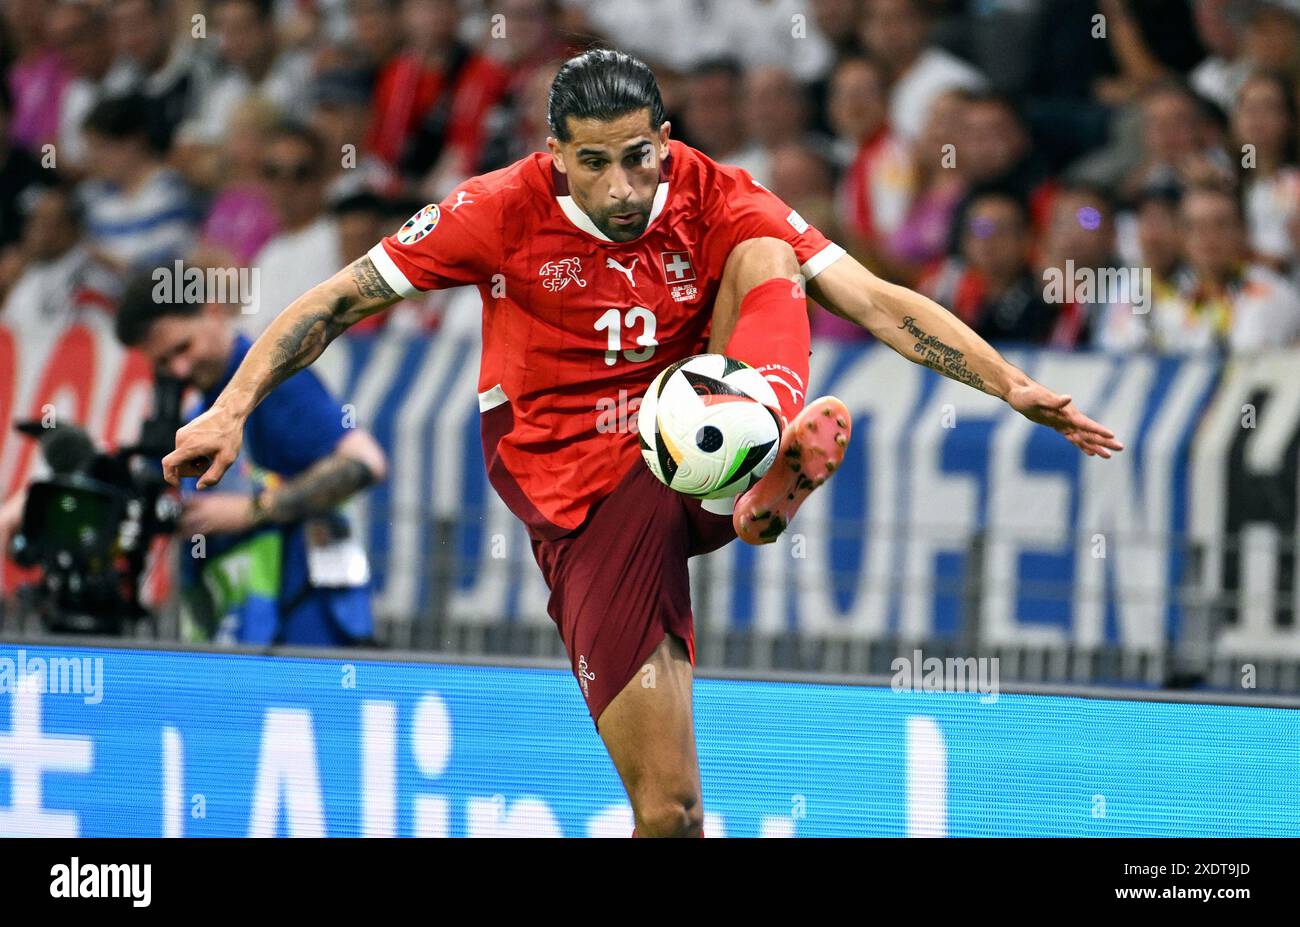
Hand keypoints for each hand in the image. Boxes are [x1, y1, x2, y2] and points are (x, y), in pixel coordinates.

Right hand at [163, 403, 244, 487]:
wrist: (229, 412)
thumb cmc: (230, 435)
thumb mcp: (227, 459)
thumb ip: (213, 475)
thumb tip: (199, 487)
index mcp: (190, 446)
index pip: (169, 464)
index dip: (170, 477)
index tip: (179, 485)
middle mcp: (181, 438)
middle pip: (178, 464)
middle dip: (191, 470)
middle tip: (209, 465)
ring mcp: (181, 433)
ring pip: (182, 457)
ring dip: (194, 462)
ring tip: (210, 454)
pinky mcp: (184, 431)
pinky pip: (184, 449)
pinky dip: (193, 454)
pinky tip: (207, 448)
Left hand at [179, 493, 255, 535]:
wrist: (252, 510)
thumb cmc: (240, 504)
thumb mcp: (223, 499)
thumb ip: (210, 503)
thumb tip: (202, 507)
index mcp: (208, 499)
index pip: (187, 500)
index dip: (178, 504)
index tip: (172, 508)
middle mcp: (206, 508)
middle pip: (184, 514)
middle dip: (177, 519)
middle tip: (171, 524)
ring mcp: (210, 519)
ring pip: (189, 525)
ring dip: (182, 529)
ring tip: (176, 533)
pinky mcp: (215, 529)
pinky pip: (200, 533)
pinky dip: (193, 536)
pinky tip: (188, 538)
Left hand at [1006, 382, 1124, 458]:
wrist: (1018, 392)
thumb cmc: (1026, 395)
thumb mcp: (1036, 397)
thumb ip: (1053, 400)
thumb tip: (1068, 398)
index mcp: (1066, 411)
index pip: (1085, 423)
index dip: (1098, 430)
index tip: (1112, 435)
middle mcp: (1068, 417)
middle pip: (1089, 432)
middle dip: (1104, 441)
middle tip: (1121, 448)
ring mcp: (1064, 422)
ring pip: (1083, 437)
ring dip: (1096, 446)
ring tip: (1108, 456)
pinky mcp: (1058, 425)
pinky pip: (1073, 438)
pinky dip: (1082, 445)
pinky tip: (1090, 452)